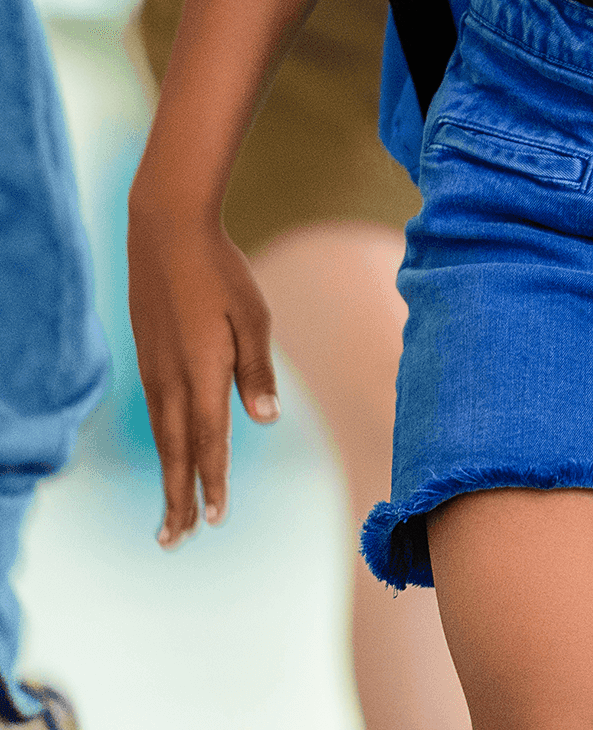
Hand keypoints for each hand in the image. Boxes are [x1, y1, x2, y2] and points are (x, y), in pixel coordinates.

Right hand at [127, 201, 280, 546]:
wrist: (166, 231)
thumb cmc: (219, 270)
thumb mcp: (251, 314)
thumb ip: (256, 369)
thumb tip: (265, 418)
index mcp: (202, 372)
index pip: (208, 441)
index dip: (212, 482)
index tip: (215, 519)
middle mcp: (172, 379)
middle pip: (176, 452)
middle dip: (178, 497)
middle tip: (176, 540)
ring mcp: (154, 369)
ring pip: (161, 436)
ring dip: (168, 476)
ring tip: (170, 514)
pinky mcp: (147, 357)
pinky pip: (156, 413)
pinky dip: (163, 443)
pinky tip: (171, 453)